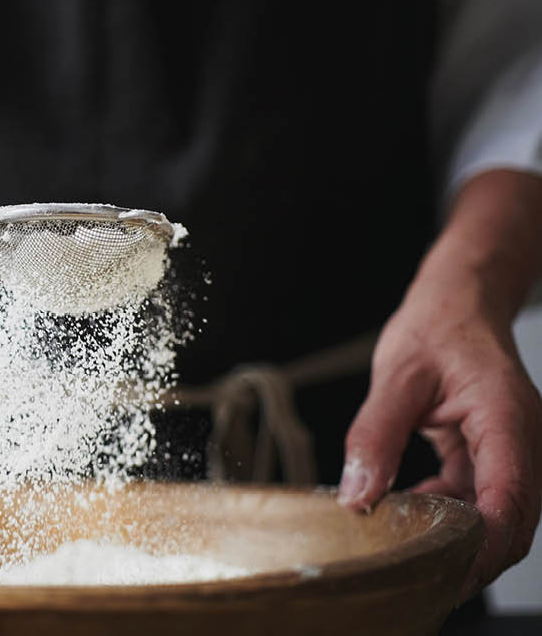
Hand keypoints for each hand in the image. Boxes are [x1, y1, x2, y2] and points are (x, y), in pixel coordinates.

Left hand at [337, 171, 541, 600]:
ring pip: (495, 514)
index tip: (447, 570)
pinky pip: (476, 498)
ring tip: (403, 543)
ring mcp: (508, 450)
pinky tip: (406, 509)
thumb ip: (376, 434)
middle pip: (512, 519)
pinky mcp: (489, 454)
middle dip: (473, 556)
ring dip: (457, 535)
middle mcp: (519, 440)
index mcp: (506, 417)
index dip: (483, 545)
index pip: (509, 497)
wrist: (457, 301)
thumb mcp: (395, 375)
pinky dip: (446, 511)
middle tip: (418, 574)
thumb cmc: (435, 326)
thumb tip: (358, 494)